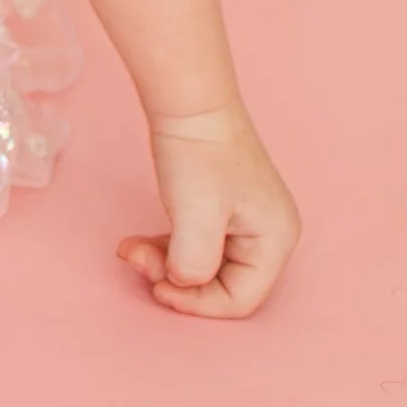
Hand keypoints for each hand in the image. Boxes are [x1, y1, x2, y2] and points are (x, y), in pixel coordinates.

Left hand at [117, 101, 299, 318]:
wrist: (188, 102)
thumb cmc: (199, 154)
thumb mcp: (197, 214)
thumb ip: (193, 262)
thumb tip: (182, 283)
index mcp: (275, 241)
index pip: (241, 300)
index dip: (197, 304)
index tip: (156, 287)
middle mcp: (268, 237)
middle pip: (221, 286)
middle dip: (176, 281)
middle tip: (137, 259)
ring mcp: (245, 224)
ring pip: (203, 268)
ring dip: (165, 265)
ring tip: (131, 249)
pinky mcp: (221, 213)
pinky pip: (195, 248)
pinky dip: (168, 249)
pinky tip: (140, 241)